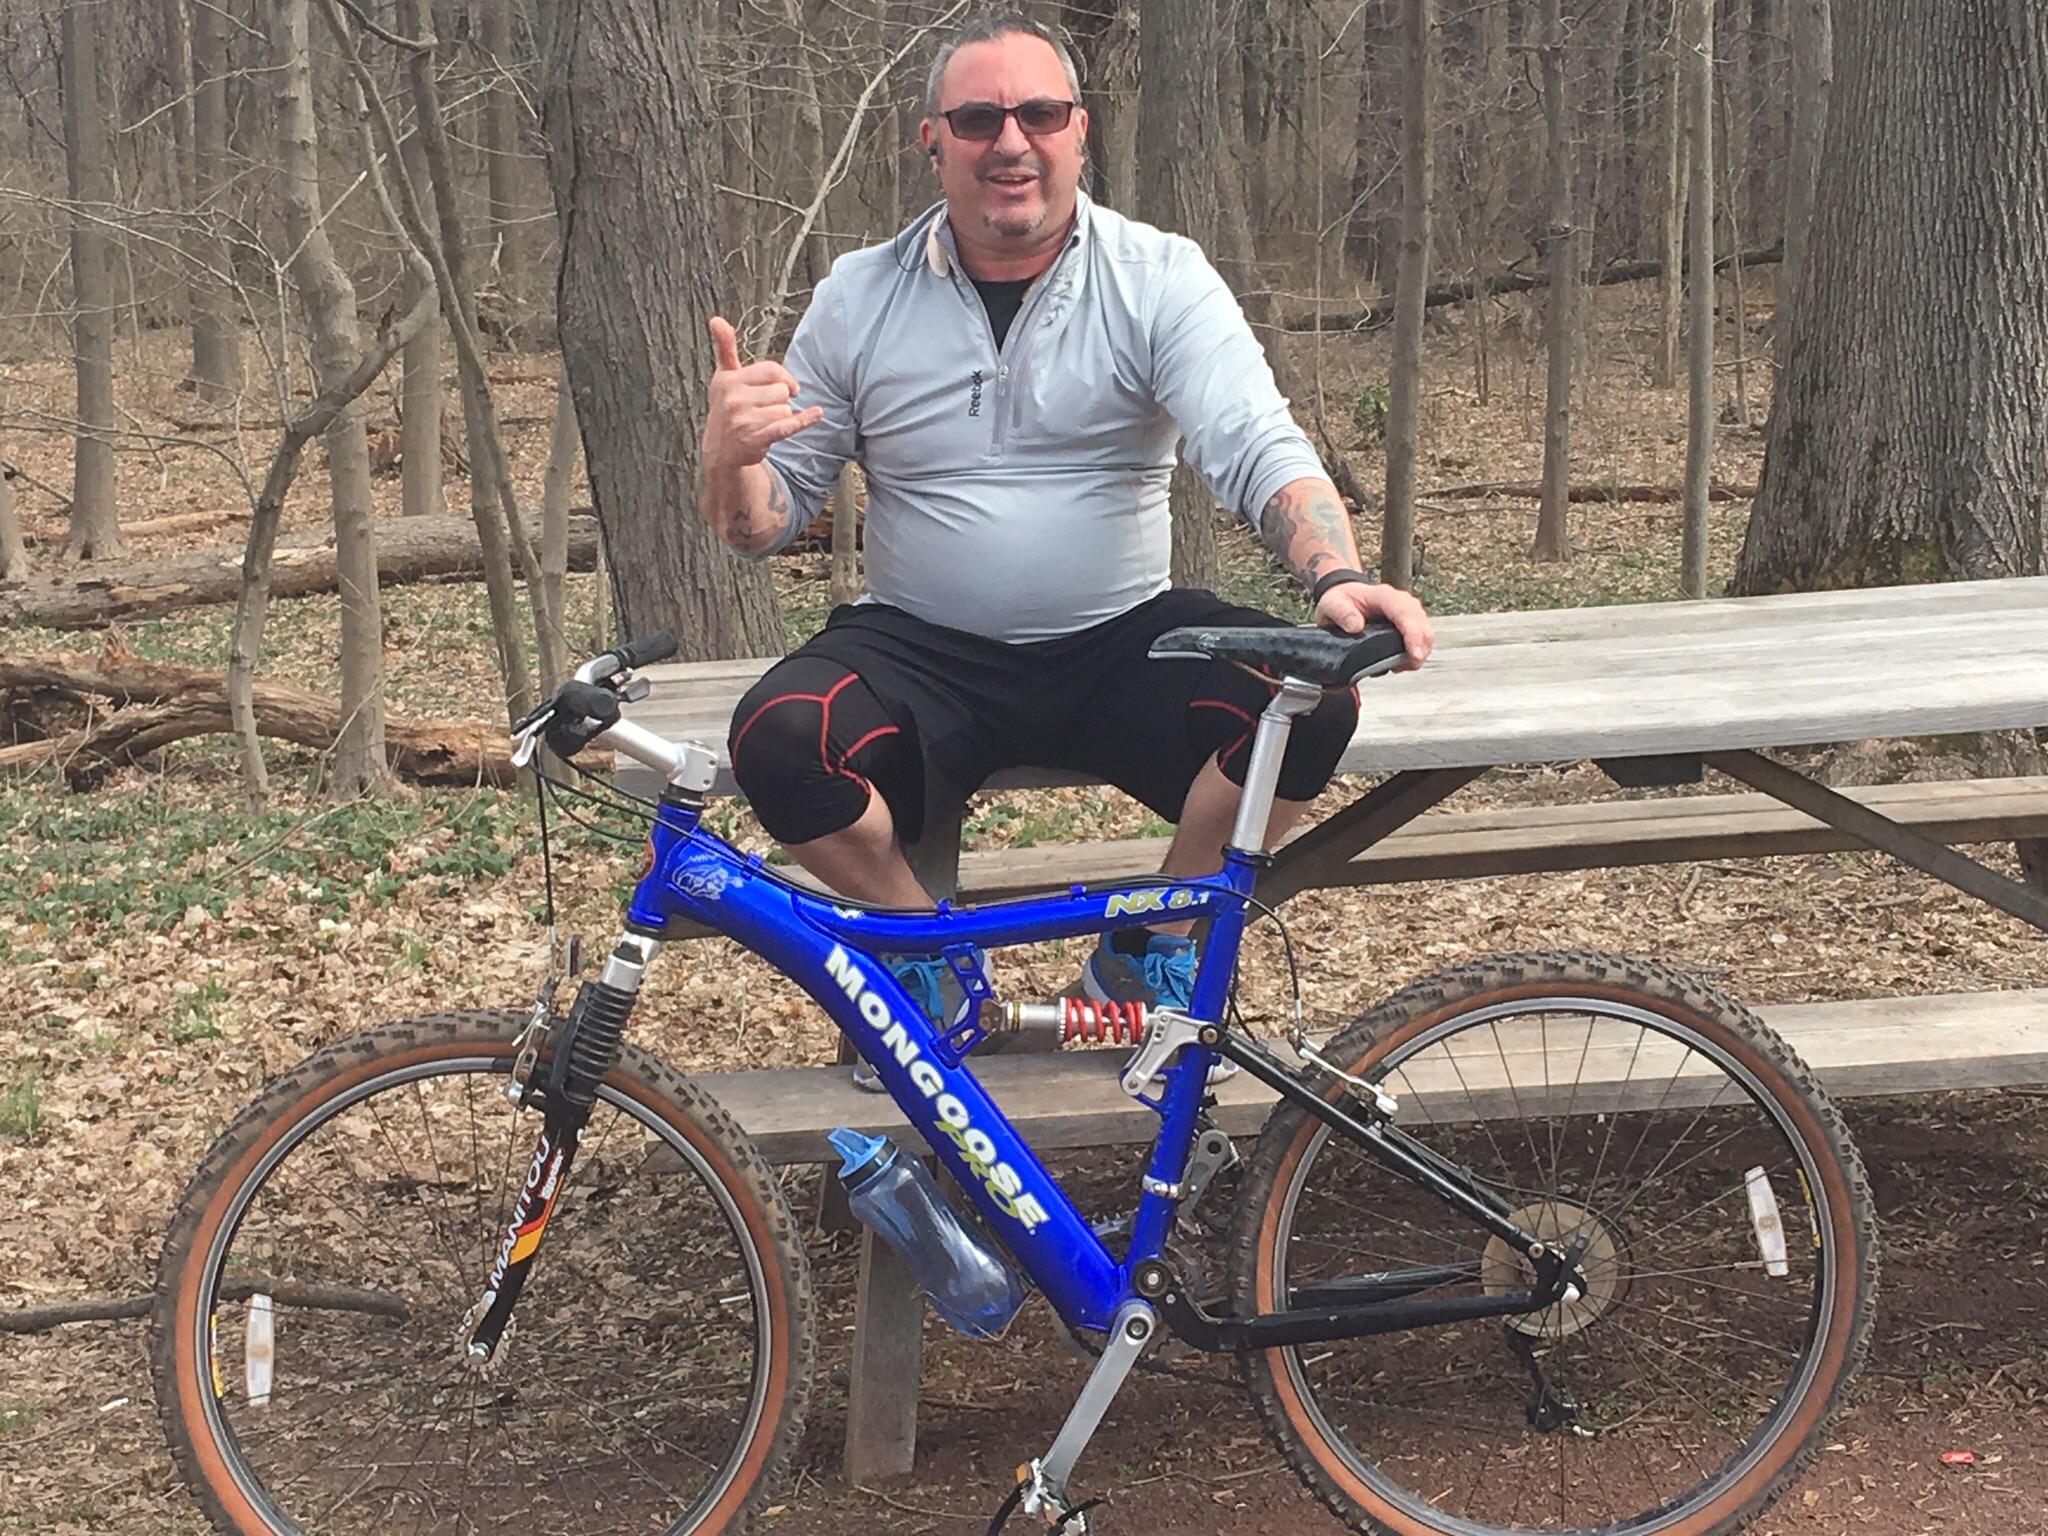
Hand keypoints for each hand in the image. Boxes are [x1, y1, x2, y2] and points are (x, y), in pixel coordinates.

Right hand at [701, 316, 823, 472]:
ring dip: (783, 416)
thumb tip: (717, 319)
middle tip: (765, 409)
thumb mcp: (723, 376)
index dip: (784, 378)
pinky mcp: (756, 439)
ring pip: (786, 409)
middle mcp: (733, 399)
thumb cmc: (727, 407)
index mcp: (728, 380)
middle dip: (780, 400)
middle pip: (781, 391)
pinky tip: (816, 413)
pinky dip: (804, 420)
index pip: (772, 370)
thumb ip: (725, 348)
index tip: (786, 387)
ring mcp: (744, 420)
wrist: (721, 450)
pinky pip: (787, 426)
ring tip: (765, 422)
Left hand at [1314, 581, 1433, 669]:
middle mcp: (1401, 602)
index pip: (1405, 613)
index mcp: (1384, 595)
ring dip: (1418, 654)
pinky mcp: (1409, 624)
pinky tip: (1400, 664)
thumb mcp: (1332, 604)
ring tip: (1398, 667)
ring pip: (1425, 634)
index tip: (1413, 655)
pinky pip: (1420, 640)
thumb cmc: (1341, 599)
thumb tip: (1356, 627)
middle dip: (1420, 649)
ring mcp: (1408, 613)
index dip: (1413, 635)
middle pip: (1422, 625)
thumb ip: (1342, 613)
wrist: (1345, 597)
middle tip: (1403, 668)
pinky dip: (1415, 654)